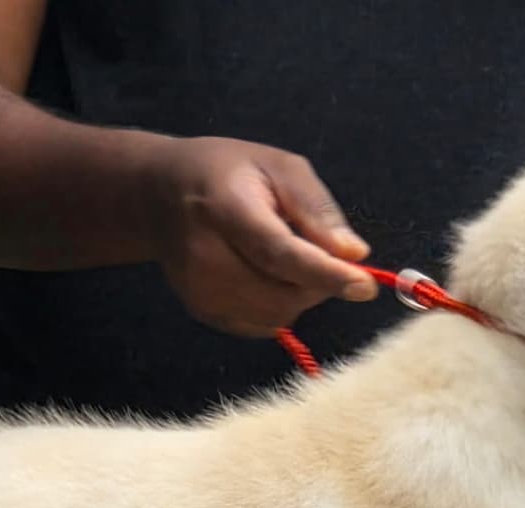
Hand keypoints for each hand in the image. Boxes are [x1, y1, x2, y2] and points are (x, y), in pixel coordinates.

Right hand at [144, 136, 377, 336]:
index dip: (325, 273)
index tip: (365, 285)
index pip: (279, 253)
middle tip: (323, 251)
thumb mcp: (278, 166)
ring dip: (300, 295)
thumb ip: (316, 208)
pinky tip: (266, 274)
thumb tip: (354, 254)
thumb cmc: (229, 174)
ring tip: (287, 257)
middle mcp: (204, 257)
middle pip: (282, 293)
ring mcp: (199, 291)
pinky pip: (263, 325)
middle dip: (319, 282)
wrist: (160, 196)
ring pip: (277, 315)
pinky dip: (280, 306)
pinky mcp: (203, 313)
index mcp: (224, 209)